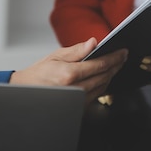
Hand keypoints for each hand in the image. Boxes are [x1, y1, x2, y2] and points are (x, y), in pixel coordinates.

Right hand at [10, 38, 127, 103]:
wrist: (28, 90)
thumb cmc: (40, 72)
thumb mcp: (56, 56)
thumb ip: (77, 50)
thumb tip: (93, 43)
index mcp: (69, 74)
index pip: (99, 64)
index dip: (114, 57)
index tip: (122, 52)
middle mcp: (75, 89)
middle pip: (104, 76)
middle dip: (116, 65)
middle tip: (122, 56)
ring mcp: (77, 100)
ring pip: (103, 86)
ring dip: (111, 75)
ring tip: (115, 64)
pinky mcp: (78, 107)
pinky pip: (97, 94)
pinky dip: (103, 84)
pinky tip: (104, 76)